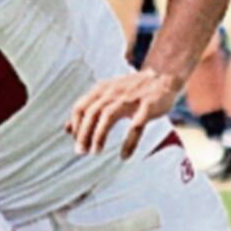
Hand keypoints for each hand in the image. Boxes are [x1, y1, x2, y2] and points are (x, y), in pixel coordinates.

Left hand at [66, 69, 180, 158]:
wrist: (163, 75)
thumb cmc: (133, 89)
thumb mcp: (107, 95)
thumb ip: (88, 109)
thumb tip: (67, 128)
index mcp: (102, 90)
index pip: (80, 107)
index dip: (75, 125)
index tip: (76, 141)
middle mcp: (113, 92)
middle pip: (91, 113)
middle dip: (83, 133)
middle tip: (81, 152)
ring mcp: (130, 99)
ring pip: (108, 116)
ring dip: (99, 135)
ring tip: (95, 151)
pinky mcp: (147, 106)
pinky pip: (136, 126)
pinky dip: (129, 142)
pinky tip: (124, 155)